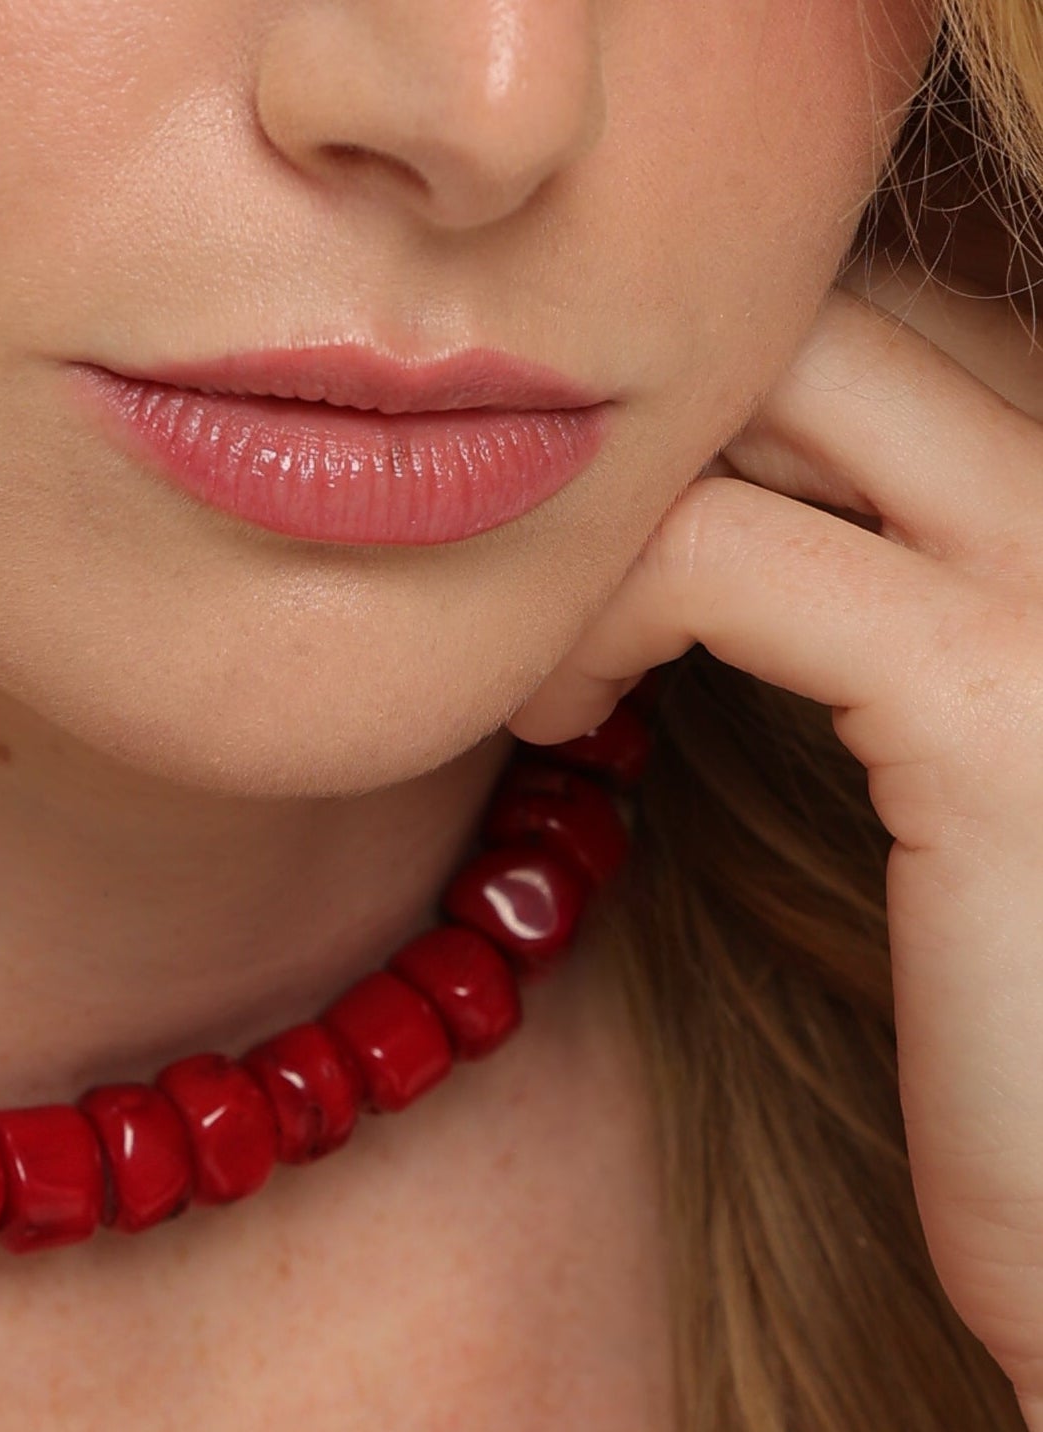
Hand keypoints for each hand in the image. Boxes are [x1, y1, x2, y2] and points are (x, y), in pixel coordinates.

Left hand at [506, 260, 1042, 1431]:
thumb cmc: (1015, 1015)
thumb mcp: (951, 770)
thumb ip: (878, 610)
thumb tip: (705, 528)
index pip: (883, 323)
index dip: (705, 416)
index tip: (606, 561)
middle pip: (819, 311)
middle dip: (646, 428)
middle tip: (542, 591)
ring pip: (760, 383)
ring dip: (595, 511)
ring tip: (542, 676)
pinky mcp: (991, 695)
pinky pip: (710, 559)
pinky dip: (582, 614)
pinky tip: (551, 723)